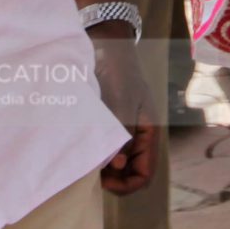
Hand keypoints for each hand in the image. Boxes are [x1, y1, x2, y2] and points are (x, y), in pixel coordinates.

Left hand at [91, 30, 156, 195]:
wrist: (106, 43)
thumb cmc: (118, 71)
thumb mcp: (123, 103)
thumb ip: (122, 136)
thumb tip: (117, 167)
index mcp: (148, 133)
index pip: (144, 175)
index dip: (127, 185)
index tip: (104, 181)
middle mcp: (136, 137)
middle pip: (129, 174)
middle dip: (113, 179)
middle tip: (90, 172)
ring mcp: (122, 130)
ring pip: (115, 163)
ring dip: (102, 167)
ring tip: (84, 161)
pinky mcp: (107, 123)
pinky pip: (104, 148)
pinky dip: (95, 154)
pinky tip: (81, 149)